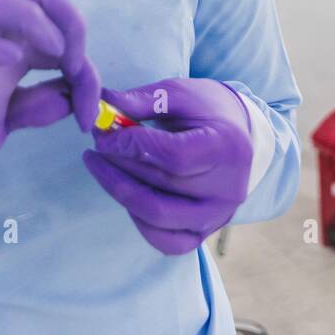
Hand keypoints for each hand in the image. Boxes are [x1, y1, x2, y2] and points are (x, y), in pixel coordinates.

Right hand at [0, 0, 100, 218]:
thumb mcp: (5, 121)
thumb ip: (37, 106)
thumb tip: (70, 97)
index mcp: (10, 53)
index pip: (57, 25)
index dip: (85, 64)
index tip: (90, 110)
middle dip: (69, 17)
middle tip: (75, 66)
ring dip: (33, 20)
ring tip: (56, 55)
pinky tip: (12, 60)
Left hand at [81, 78, 253, 253]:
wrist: (237, 133)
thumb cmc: (206, 109)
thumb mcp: (176, 94)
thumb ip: (140, 101)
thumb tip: (98, 106)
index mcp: (227, 148)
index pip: (175, 157)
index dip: (133, 147)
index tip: (103, 135)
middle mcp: (228, 189)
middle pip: (162, 187)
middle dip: (118, 165)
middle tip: (96, 143)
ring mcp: (217, 216)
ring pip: (158, 217)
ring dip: (120, 191)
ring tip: (101, 165)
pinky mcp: (204, 233)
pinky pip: (165, 240)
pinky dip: (138, 218)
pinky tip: (124, 190)